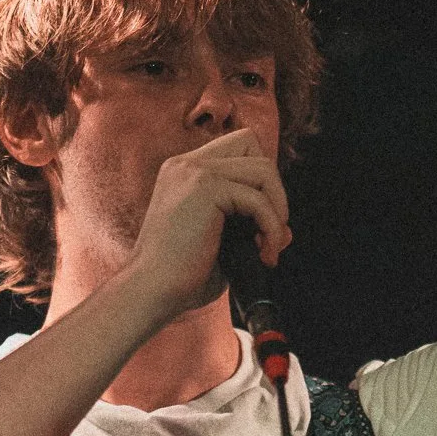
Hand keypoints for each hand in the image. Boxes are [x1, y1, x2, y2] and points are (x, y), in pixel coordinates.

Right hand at [121, 129, 290, 317]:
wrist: (150, 292)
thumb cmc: (180, 278)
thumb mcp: (223, 246)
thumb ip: (252, 230)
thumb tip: (287, 231)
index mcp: (184, 172)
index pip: (238, 150)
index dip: (259, 183)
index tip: (258, 227)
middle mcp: (186, 165)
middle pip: (252, 143)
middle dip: (272, 187)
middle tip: (268, 231)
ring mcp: (193, 172)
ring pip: (263, 168)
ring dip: (277, 209)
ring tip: (267, 246)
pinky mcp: (203, 188)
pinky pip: (259, 199)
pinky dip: (272, 227)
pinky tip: (263, 255)